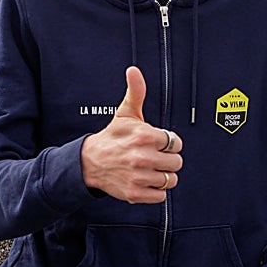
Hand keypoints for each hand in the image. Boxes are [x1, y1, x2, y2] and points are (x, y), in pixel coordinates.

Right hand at [80, 66, 182, 204]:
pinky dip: (155, 191)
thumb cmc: (112, 137)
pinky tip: (145, 181)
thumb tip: (134, 71)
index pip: (176, 143)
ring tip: (150, 169)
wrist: (89, 162)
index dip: (168, 143)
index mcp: (145, 136)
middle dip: (167, 160)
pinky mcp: (135, 193)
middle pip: (177, 162)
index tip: (157, 143)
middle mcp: (143, 157)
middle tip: (153, 157)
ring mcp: (139, 177)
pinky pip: (161, 196)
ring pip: (171, 180)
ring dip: (163, 175)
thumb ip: (136, 92)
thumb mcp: (125, 114)